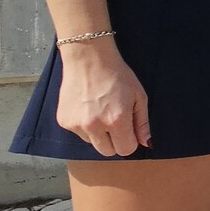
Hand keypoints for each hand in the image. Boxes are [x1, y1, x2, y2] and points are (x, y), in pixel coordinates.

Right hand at [56, 39, 150, 155]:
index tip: (128, 130)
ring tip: (99, 110)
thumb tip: (146, 144)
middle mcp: (95, 125)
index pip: (126, 150)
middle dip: (114, 141)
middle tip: (114, 122)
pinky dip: (84, 125)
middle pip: (108, 152)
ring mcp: (77, 124)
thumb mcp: (138, 96)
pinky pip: (78, 133)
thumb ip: (142, 123)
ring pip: (92, 143)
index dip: (129, 141)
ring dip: (98, 133)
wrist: (88, 58)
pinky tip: (87, 107)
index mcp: (116, 120)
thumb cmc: (117, 75)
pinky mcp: (64, 121)